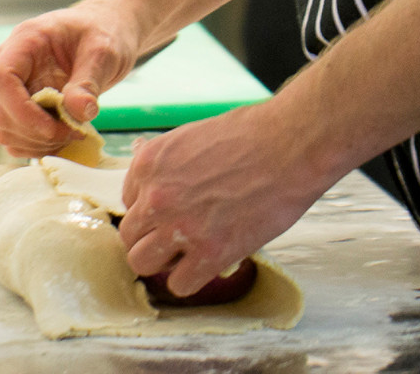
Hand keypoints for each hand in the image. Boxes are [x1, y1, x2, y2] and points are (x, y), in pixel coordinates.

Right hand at [0, 0, 140, 154]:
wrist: (107, 30)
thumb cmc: (103, 31)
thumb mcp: (103, 51)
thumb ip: (88, 80)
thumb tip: (79, 112)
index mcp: (25, 42)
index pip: (2, 80)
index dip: (21, 110)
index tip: (52, 128)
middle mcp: (12, 66)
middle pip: (1, 110)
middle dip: (35, 131)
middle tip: (74, 133)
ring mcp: (16, 88)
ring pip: (6, 129)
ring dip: (37, 143)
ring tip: (73, 134)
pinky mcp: (24, 106)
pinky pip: (19, 137)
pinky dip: (39, 146)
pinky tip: (66, 137)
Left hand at [117, 100, 339, 297]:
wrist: (290, 144)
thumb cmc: (253, 134)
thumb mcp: (195, 135)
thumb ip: (169, 161)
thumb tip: (151, 165)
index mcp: (150, 163)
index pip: (129, 202)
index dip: (152, 209)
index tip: (173, 211)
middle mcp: (156, 197)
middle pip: (130, 236)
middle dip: (151, 237)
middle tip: (177, 236)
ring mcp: (180, 227)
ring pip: (143, 263)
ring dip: (163, 262)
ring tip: (187, 254)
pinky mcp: (210, 253)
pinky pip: (180, 285)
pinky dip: (192, 278)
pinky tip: (209, 263)